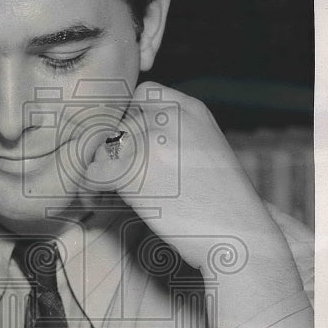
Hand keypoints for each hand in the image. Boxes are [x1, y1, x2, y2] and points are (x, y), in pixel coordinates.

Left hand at [86, 81, 292, 276]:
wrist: (238, 232)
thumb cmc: (223, 201)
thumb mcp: (207, 147)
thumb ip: (173, 132)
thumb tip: (124, 135)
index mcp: (190, 109)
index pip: (143, 95)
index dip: (131, 119)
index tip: (130, 144)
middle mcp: (169, 118)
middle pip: (119, 124)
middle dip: (115, 151)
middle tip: (116, 177)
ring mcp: (150, 143)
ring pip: (103, 148)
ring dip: (101, 169)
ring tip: (105, 191)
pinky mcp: (134, 172)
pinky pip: (93, 173)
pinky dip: (90, 189)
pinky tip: (97, 200)